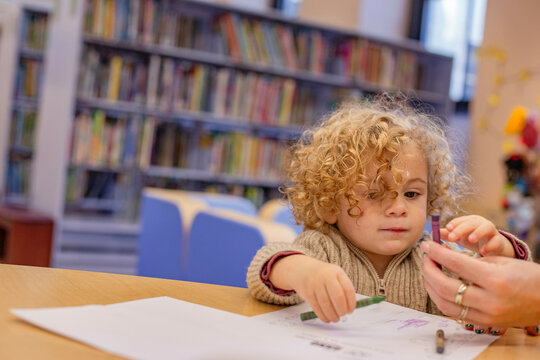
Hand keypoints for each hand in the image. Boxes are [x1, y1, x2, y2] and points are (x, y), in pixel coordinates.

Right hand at [269, 255, 355, 322]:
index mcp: (336, 272)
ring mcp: (315, 284)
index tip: (351, 310)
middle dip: (342, 310)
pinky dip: (323, 316)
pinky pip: (317, 308)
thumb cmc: (323, 276)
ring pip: (326, 304)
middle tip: (343, 315)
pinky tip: (327, 319)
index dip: (351, 302)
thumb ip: (343, 289)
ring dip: (332, 315)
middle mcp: (326, 277)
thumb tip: (349, 308)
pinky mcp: (307, 293)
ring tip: (336, 319)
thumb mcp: (334, 275)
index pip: (347, 289)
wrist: (302, 270)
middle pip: (338, 296)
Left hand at [421, 241, 539, 327]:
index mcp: (494, 280)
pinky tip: (437, 287)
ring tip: (429, 271)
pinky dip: (441, 299)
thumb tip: (442, 255)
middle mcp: (488, 300)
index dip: (437, 252)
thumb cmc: (526, 276)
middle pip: (445, 287)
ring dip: (430, 286)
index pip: (455, 264)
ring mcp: (486, 316)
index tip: (427, 244)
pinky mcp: (484, 324)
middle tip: (426, 257)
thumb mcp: (501, 261)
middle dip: (429, 270)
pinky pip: (454, 314)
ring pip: (444, 304)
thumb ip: (471, 261)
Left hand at [440, 215, 514, 256]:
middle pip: (471, 222)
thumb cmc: (473, 239)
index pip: (461, 220)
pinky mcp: (499, 241)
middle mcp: (481, 223)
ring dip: (478, 232)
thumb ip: (448, 234)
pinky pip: (496, 241)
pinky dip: (490, 245)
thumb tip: (433, 232)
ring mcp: (492, 231)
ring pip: (486, 227)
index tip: (447, 229)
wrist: (494, 247)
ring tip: (470, 239)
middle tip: (452, 237)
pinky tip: (483, 252)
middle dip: (461, 229)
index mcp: (470, 221)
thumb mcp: (460, 237)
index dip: (454, 223)